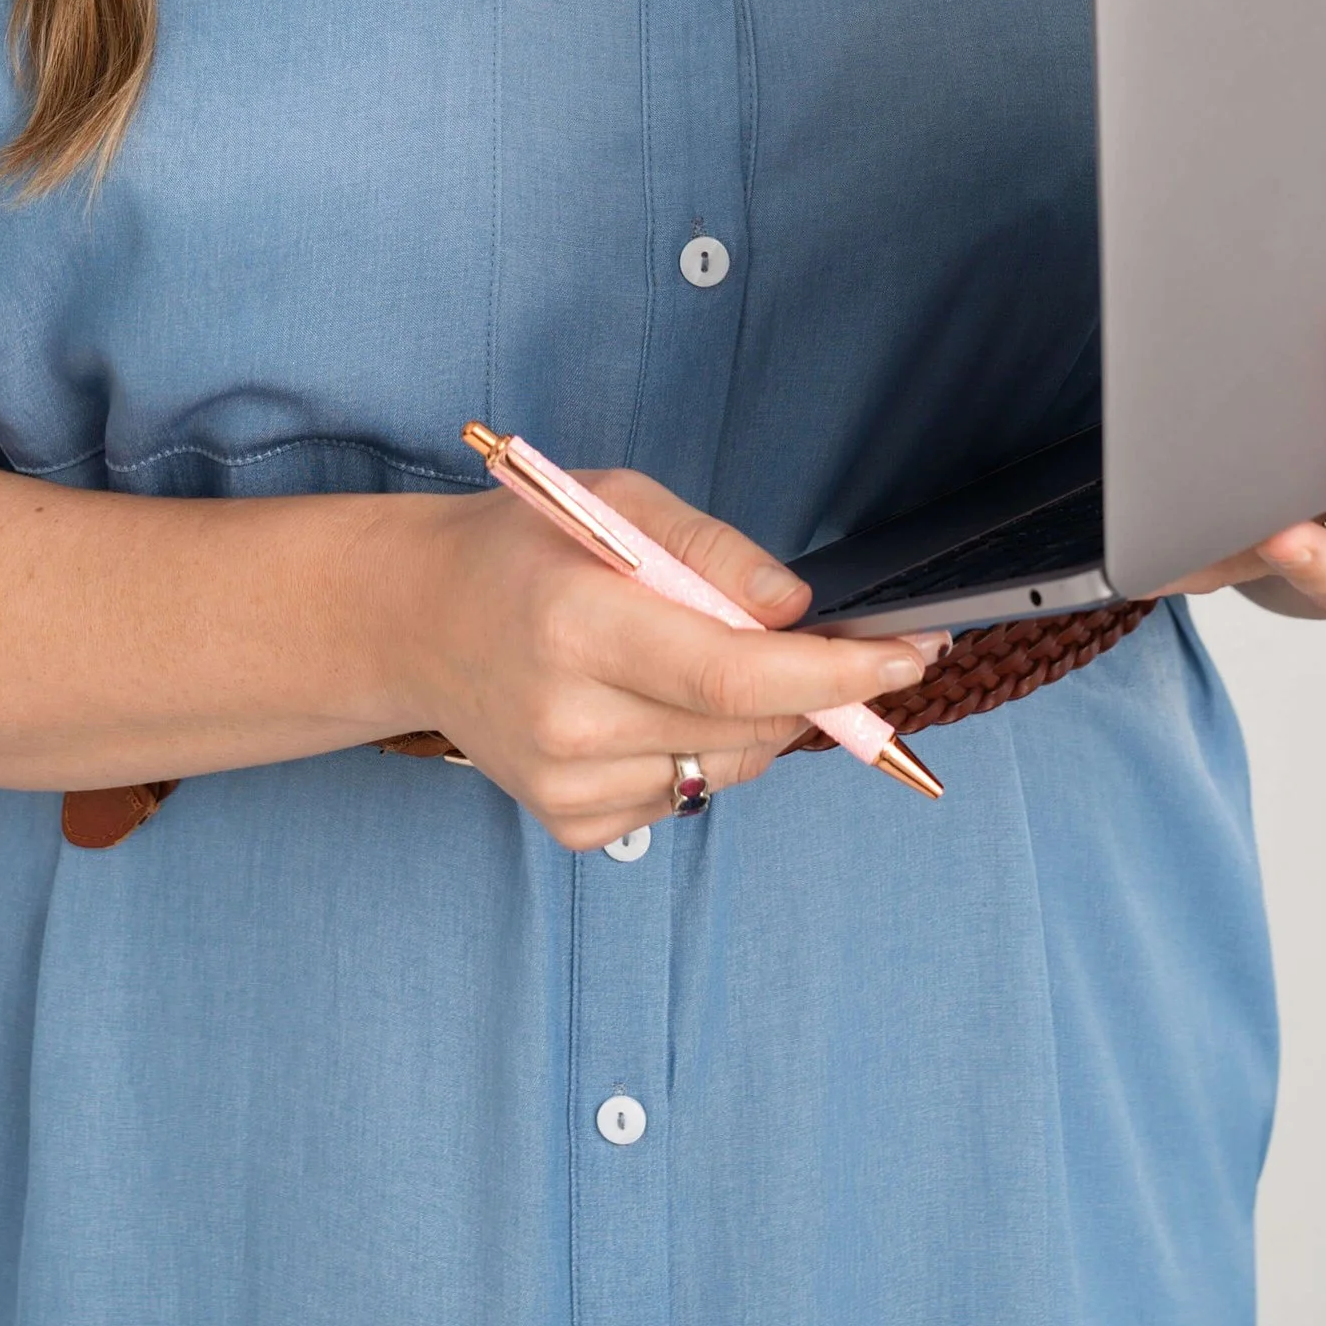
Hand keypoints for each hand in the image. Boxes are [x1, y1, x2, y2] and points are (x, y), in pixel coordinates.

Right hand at [398, 468, 944, 848]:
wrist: (416, 622)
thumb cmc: (520, 550)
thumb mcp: (617, 502)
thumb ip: (713, 551)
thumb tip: (798, 611)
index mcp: (579, 623)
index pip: (734, 675)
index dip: (835, 674)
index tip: (908, 656)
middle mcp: (570, 718)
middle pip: (747, 730)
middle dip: (815, 691)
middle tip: (833, 647)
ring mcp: (566, 783)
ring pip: (727, 770)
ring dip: (754, 722)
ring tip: (693, 660)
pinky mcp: (570, 823)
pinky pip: (684, 799)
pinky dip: (698, 753)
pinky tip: (646, 706)